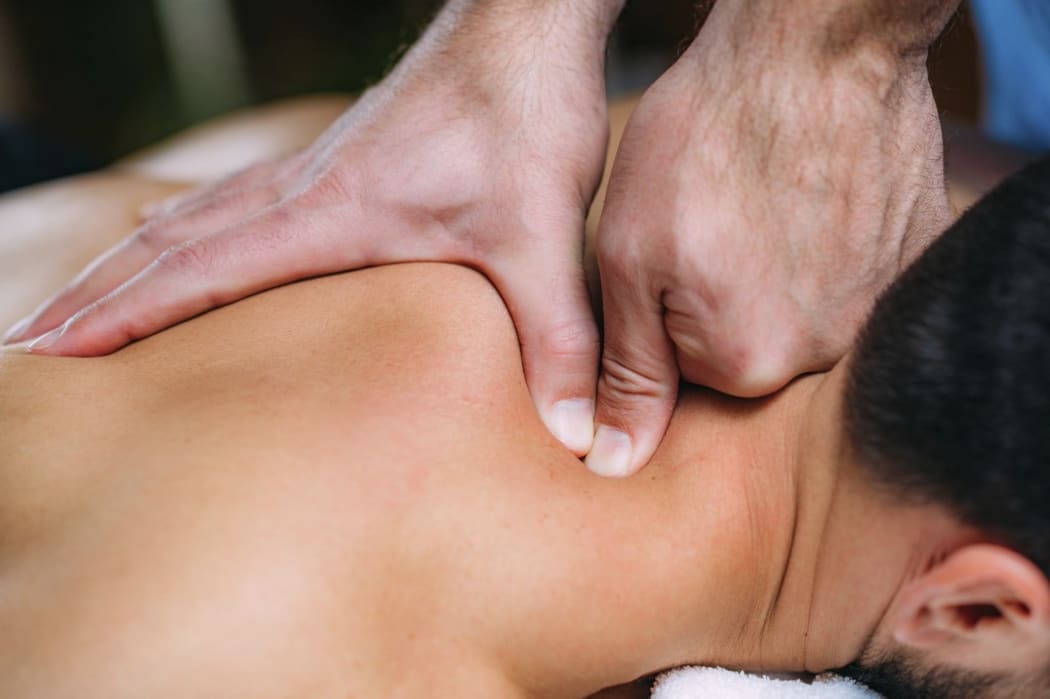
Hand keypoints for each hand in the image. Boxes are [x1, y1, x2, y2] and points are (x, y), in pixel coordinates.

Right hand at [4, 0, 620, 454]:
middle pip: (172, 242)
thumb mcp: (544, 239)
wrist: (525, 27)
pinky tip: (184, 244)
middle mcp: (304, 190)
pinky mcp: (341, 167)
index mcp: (331, 213)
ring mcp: (315, 175)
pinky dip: (189, 234)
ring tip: (81, 304)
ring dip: (132, 263)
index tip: (51, 349)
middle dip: (97, 294)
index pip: (202, 269)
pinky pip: (238, 205)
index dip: (121, 312)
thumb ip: (558, 339)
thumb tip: (581, 438)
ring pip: (197, 219)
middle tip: (31, 344)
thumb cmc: (524, 117)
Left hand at [585, 0, 955, 476]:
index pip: (687, 378)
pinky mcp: (914, 258)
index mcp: (746, 363)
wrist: (810, 51)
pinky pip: (853, 279)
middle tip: (716, 223)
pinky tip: (809, 203)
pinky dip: (827, 248)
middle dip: (721, 300)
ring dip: (778, 272)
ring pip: (802, 316)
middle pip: (751, 353)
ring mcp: (879, 305)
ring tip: (763, 206)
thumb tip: (614, 464)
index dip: (664, 314)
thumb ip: (630, 371)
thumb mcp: (629, 258)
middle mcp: (825, 353)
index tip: (670, 258)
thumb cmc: (703, 142)